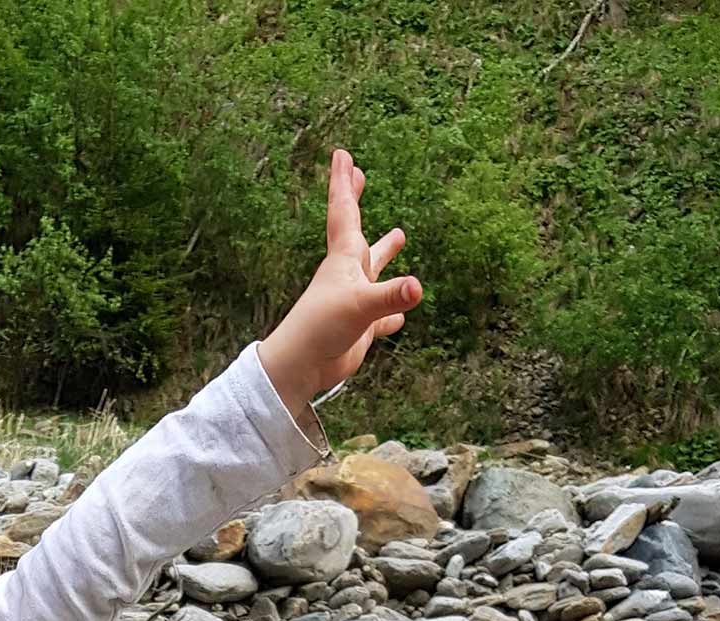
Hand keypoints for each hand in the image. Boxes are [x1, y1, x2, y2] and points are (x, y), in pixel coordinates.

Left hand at [259, 148, 423, 414]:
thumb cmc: (321, 331)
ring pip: (374, 270)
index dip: (344, 183)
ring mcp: (353, 299)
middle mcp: (347, 275)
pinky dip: (392, 310)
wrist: (301, 367)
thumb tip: (418, 287)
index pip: (345, 213)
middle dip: (357, 201)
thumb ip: (389, 297)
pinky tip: (401, 314)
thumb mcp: (359, 309)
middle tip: (360, 174)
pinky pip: (381, 315)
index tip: (342, 154)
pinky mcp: (359, 327)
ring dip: (385, 252)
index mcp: (343, 261)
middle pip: (357, 231)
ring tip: (400, 234)